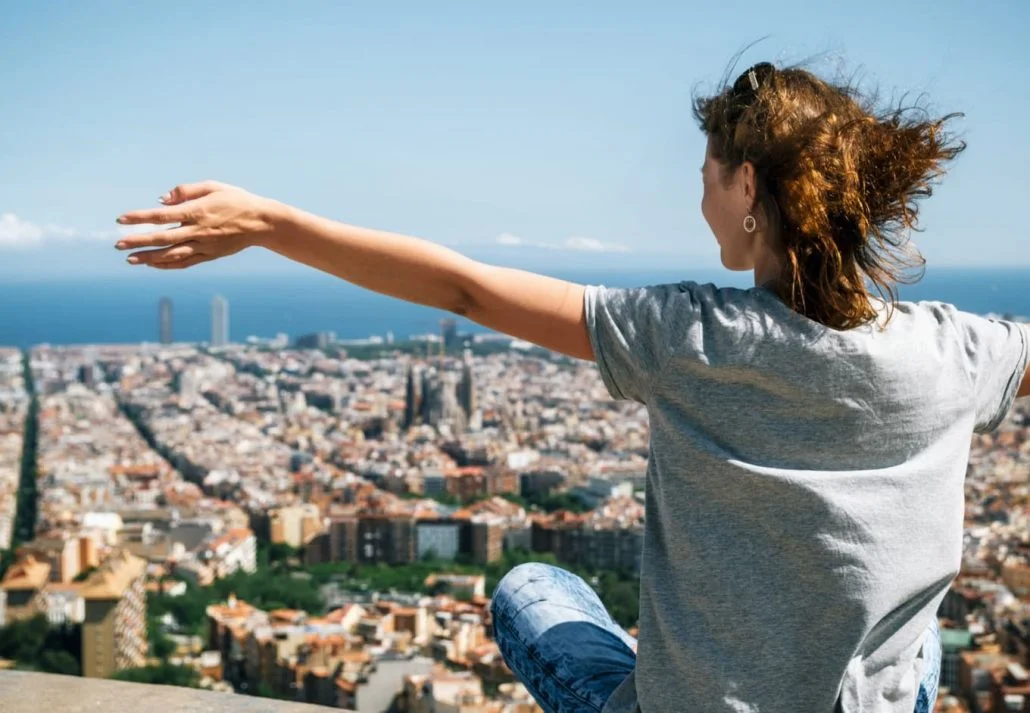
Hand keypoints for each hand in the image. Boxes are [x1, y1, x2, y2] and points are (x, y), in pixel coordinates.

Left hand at [115, 181, 279, 268]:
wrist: (262, 222)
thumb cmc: (236, 200)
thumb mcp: (212, 186)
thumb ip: (185, 190)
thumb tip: (162, 199)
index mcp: (197, 212)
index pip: (161, 216)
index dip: (139, 217)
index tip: (121, 219)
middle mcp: (198, 231)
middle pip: (162, 238)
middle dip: (138, 241)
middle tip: (118, 244)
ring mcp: (204, 246)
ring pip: (172, 255)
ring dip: (149, 258)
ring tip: (130, 259)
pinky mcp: (210, 255)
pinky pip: (185, 262)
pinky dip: (168, 265)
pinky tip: (153, 265)